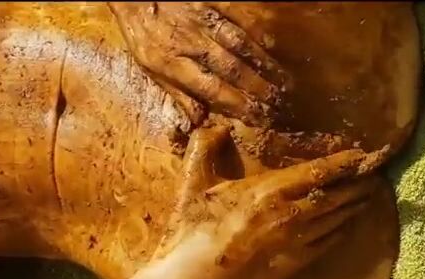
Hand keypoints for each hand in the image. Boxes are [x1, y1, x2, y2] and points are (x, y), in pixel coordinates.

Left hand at [108, 2, 288, 125]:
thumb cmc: (141, 31)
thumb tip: (198, 121)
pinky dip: (258, 33)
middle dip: (258, 89)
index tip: (258, 118)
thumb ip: (176, 92)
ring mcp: (202, 20)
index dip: (237, 105)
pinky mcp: (211, 1)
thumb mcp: (148, 66)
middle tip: (278, 104)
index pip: (211, 89)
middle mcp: (190, 42)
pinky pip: (239, 18)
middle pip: (231, 70)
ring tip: (283, 82)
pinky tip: (272, 47)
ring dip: (264, 66)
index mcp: (171, 63)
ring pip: (240, 45)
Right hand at [152, 120, 389, 278]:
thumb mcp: (194, 182)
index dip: (342, 163)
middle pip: (335, 196)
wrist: (196, 278)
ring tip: (369, 197)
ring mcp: (297, 240)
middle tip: (376, 176)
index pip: (317, 172)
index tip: (361, 155)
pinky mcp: (296, 263)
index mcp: (269, 190)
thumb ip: (205, 147)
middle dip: (358, 185)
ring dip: (355, 207)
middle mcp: (291, 213)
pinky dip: (341, 232)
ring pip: (335, 220)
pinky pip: (327, 244)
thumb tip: (219, 127)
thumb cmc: (195, 228)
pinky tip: (347, 227)